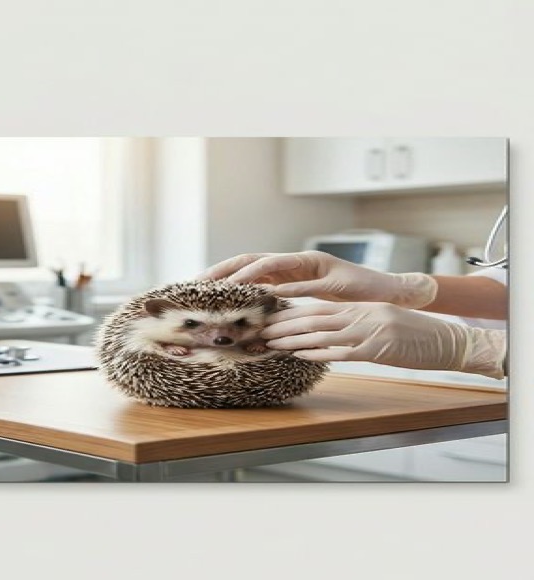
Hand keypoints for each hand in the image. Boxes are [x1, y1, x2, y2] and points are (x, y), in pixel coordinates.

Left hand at [198, 251, 437, 307]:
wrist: (388, 292)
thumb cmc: (346, 299)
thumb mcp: (307, 300)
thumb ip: (283, 300)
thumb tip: (254, 312)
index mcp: (292, 267)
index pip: (251, 265)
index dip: (224, 272)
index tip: (198, 283)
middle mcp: (301, 262)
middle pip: (256, 260)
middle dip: (228, 269)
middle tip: (203, 282)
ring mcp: (318, 267)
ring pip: (279, 267)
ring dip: (254, 276)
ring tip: (231, 286)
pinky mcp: (337, 278)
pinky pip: (310, 284)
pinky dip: (291, 289)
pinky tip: (273, 295)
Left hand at [262, 302, 505, 377]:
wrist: (447, 341)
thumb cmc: (414, 334)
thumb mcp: (382, 321)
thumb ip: (354, 323)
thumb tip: (327, 332)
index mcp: (361, 306)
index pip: (318, 306)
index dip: (291, 311)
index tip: (269, 316)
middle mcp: (362, 315)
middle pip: (313, 318)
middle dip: (283, 325)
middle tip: (259, 330)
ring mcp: (368, 332)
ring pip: (321, 334)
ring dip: (292, 340)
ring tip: (270, 344)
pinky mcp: (376, 351)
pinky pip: (340, 352)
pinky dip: (316, 354)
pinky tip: (298, 355)